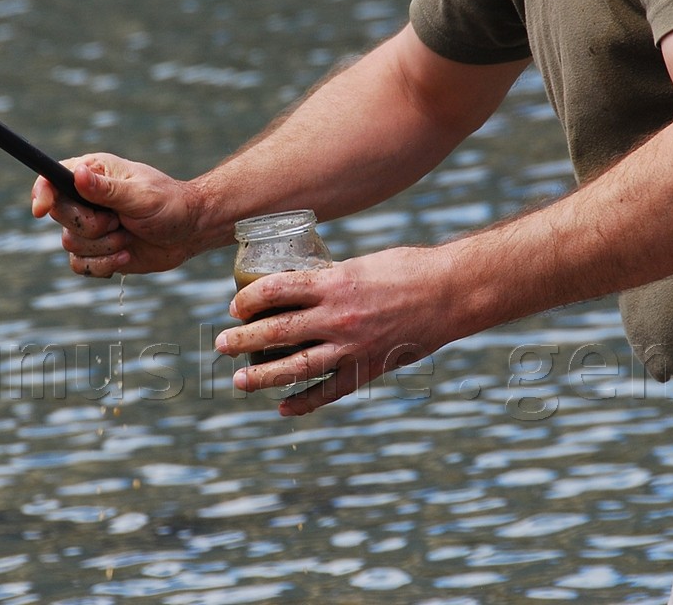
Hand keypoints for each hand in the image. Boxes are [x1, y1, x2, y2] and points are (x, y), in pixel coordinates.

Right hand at [31, 153, 202, 275]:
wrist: (189, 232)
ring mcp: (89, 225)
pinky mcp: (96, 251)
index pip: (51, 179)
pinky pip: (79, 265)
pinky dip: (102, 265)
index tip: (41, 210)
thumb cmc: (170, 204)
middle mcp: (85, 198)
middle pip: (58, 215)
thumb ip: (106, 189)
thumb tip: (76, 174)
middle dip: (90, 225)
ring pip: (70, 243)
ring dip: (103, 246)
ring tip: (128, 236)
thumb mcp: (140, 195)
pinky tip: (126, 254)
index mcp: (92, 173)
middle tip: (117, 221)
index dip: (41, 193)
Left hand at [216, 246, 460, 416]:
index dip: (249, 299)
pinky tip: (282, 408)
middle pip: (277, 331)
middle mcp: (338, 318)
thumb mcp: (361, 264)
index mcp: (334, 283)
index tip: (235, 307)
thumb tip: (301, 289)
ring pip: (295, 367)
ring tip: (238, 380)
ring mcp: (352, 347)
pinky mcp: (367, 370)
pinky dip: (303, 403)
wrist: (452, 293)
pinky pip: (328, 392)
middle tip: (219, 344)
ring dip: (262, 376)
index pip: (276, 290)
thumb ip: (330, 279)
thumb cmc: (408, 268)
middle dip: (242, 339)